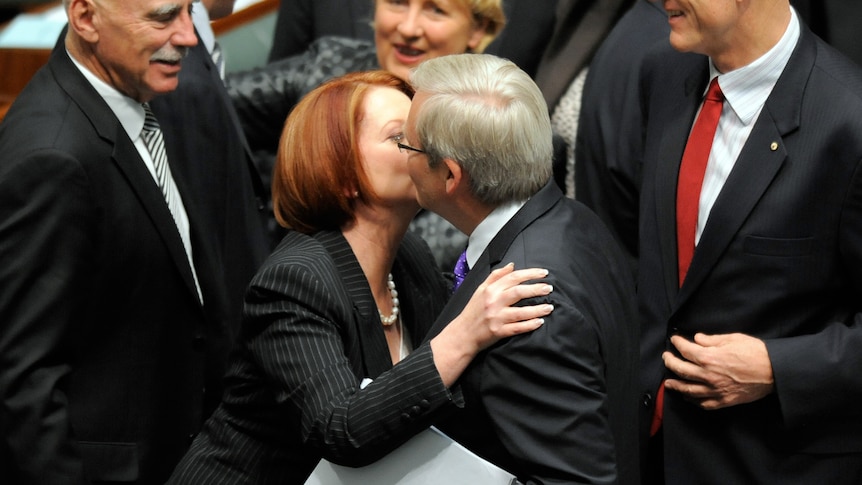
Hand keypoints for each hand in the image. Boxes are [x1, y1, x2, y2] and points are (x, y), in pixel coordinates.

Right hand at [430, 263, 552, 386]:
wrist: (462, 334)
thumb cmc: (473, 311)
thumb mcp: (480, 289)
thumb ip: (495, 276)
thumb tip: (512, 265)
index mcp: (490, 290)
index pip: (513, 277)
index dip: (530, 274)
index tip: (543, 273)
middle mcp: (493, 302)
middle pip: (518, 292)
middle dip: (536, 289)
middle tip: (549, 288)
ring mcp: (496, 317)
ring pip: (520, 312)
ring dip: (537, 309)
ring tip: (549, 307)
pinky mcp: (498, 332)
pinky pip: (517, 328)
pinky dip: (530, 325)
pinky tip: (540, 322)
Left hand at [663, 333, 774, 409]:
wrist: (774, 372)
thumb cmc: (756, 353)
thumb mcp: (732, 339)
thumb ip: (711, 340)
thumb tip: (697, 338)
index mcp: (709, 358)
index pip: (686, 350)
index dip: (678, 344)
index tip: (674, 340)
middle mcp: (709, 376)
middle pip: (681, 370)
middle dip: (670, 362)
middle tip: (666, 357)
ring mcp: (715, 390)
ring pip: (688, 389)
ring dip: (676, 385)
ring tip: (669, 382)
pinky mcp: (724, 401)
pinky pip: (703, 403)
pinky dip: (693, 400)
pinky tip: (688, 397)